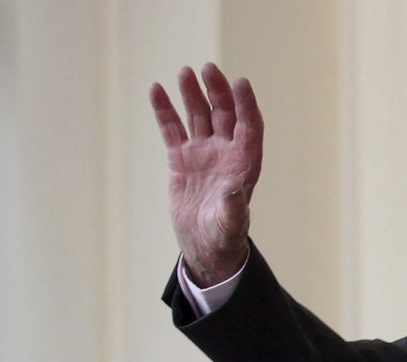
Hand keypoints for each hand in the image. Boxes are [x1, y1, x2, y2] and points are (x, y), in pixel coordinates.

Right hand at [148, 63, 261, 285]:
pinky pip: (172, 129)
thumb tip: (237, 185)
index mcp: (245, 164)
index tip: (240, 82)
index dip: (246, 104)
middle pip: (224, 114)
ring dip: (192, 94)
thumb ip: (234, 205)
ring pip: (198, 116)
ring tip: (184, 73)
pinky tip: (156, 89)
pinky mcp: (181, 159)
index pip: (249, 126)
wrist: (204, 246)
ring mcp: (203, 154)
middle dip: (218, 91)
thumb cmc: (224, 238)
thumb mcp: (230, 224)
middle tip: (207, 69)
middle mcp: (226, 154)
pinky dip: (165, 111)